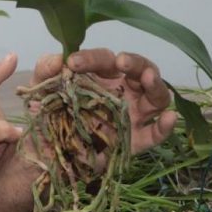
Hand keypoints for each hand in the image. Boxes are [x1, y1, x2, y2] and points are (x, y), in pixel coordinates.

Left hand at [32, 49, 175, 153]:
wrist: (44, 153)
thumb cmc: (47, 114)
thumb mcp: (41, 90)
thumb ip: (45, 70)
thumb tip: (57, 59)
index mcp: (102, 76)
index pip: (105, 60)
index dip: (91, 58)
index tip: (72, 63)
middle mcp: (123, 92)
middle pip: (142, 71)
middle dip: (135, 63)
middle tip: (121, 61)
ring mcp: (132, 116)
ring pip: (156, 97)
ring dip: (156, 85)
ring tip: (148, 77)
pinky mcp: (135, 141)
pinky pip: (155, 134)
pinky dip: (165, 127)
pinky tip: (169, 118)